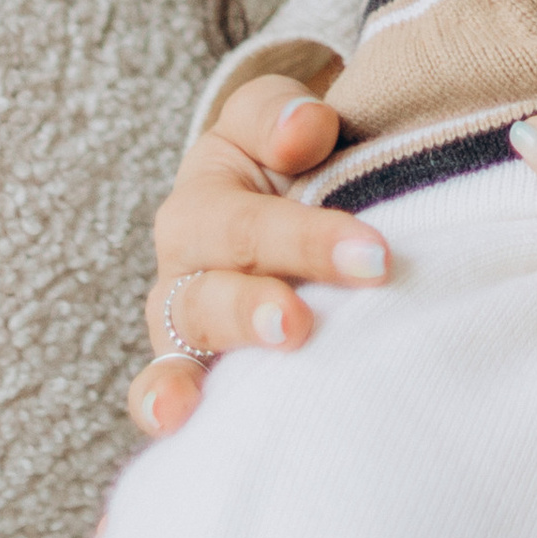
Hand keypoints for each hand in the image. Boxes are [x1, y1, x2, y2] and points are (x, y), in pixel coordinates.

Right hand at [127, 68, 389, 437]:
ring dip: (228, 349)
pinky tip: (179, 422)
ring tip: (264, 357)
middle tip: (301, 322)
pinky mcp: (194, 369)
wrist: (287, 199)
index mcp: (204, 202)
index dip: (308, 239)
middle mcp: (186, 267)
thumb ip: (282, 116)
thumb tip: (303, 128)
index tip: (375, 256)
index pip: (248, 223)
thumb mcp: (279, 121)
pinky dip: (161, 404)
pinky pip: (162, 390)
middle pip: (214, 291)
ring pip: (188, 342)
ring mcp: (185, 325)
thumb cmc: (288, 162)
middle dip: (259, 305)